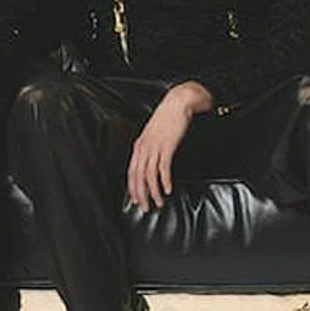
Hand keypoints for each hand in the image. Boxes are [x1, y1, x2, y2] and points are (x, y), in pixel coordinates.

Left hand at [127, 82, 213, 210]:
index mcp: (139, 146)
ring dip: (154, 191)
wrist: (177, 103)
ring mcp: (155, 147)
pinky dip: (165, 181)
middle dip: (141, 194)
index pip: (132, 172)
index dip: (133, 188)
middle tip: (145, 207)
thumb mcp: (154, 134)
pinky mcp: (167, 146)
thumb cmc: (168, 118)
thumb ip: (151, 147)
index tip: (136, 200)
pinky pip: (163, 168)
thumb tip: (152, 162)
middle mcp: (144, 148)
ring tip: (159, 202)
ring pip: (150, 175)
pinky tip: (168, 189)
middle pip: (138, 176)